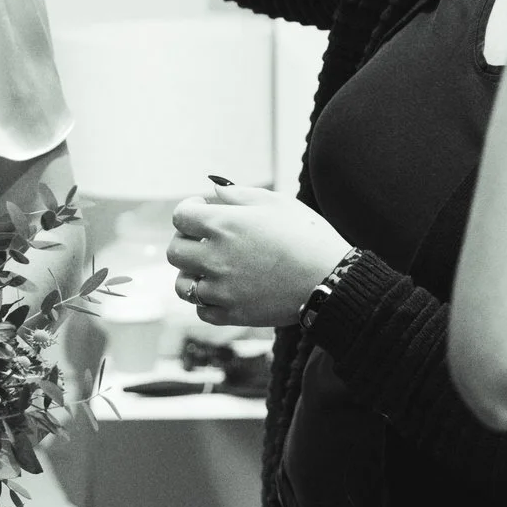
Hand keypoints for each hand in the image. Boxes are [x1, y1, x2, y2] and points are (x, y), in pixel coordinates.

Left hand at [166, 183, 352, 327]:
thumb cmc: (306, 235)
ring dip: (191, 273)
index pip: (180, 216)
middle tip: (203, 239)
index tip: (201, 209)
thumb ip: (237, 194)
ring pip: (182, 284)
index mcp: (223, 225)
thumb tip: (212, 191)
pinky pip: (202, 310)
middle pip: (175, 251)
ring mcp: (222, 289)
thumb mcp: (275, 202)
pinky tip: (221, 289)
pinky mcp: (233, 314)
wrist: (330, 278)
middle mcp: (215, 258)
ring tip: (208, 267)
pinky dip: (206, 300)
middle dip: (186, 241)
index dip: (188, 209)